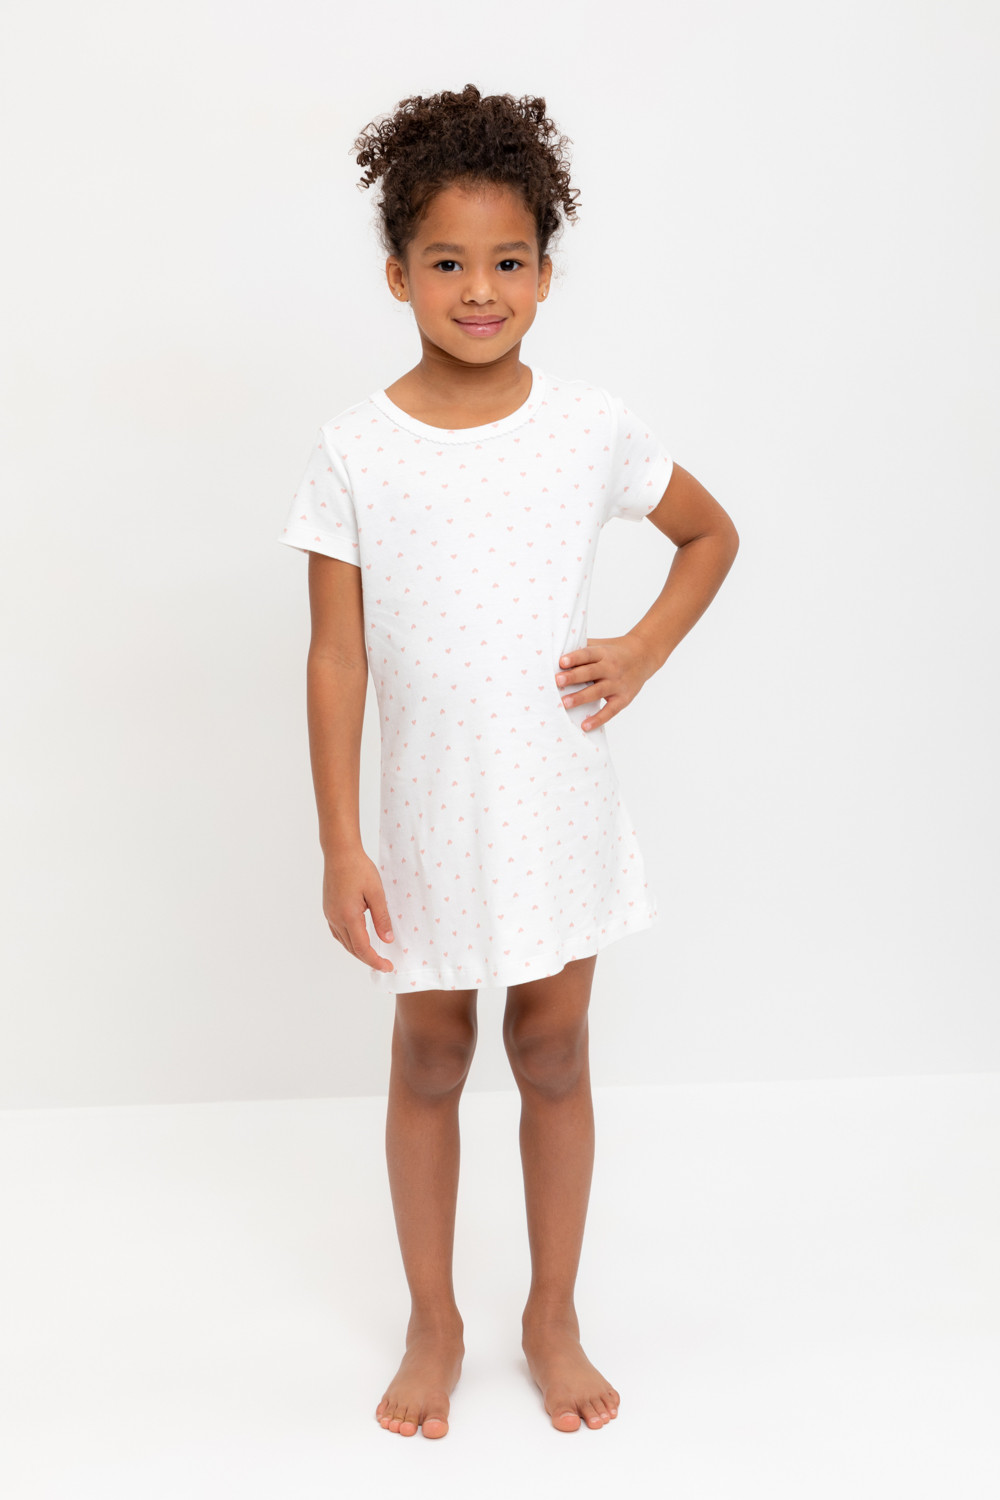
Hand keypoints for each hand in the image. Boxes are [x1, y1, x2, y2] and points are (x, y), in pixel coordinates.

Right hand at [322, 846, 395, 973]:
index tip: (388, 967)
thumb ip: (382, 918)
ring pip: (344, 942)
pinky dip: (349, 941)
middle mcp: (335, 918)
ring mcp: (329, 914)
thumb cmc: (359, 869)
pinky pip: (338, 933)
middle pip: (352, 948)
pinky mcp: (328, 909)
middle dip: (368, 959)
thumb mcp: (376, 893)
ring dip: (358, 951)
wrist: (339, 853)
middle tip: (384, 964)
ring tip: (373, 955)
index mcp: (348, 916)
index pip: (362, 948)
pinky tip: (358, 939)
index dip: (375, 961)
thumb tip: (387, 940)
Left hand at [554, 633, 658, 731]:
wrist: (643, 656)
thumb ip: (581, 649)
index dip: (575, 658)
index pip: (588, 654)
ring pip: (598, 691)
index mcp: (603, 653)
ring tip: (565, 703)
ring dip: (581, 697)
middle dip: (574, 677)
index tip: (561, 662)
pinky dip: (598, 719)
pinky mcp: (623, 698)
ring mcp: (618, 683)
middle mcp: (611, 667)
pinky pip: (610, 710)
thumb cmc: (613, 652)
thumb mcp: (600, 646)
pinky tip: (585, 725)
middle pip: (591, 672)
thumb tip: (552, 653)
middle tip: (557, 681)